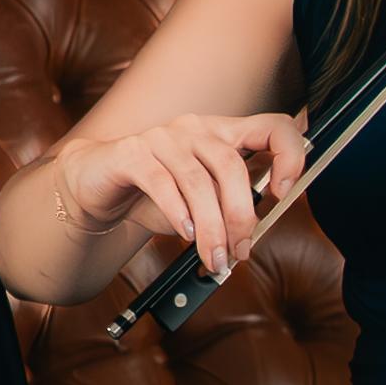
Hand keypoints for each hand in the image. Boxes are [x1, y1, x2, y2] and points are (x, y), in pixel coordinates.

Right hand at [41, 109, 305, 276]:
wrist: (97, 186)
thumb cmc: (154, 195)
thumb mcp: (200, 204)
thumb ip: (226, 211)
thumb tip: (248, 240)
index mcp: (221, 134)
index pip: (271, 127)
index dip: (288, 154)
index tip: (285, 192)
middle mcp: (195, 128)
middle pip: (231, 166)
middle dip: (240, 216)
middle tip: (239, 251)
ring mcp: (162, 137)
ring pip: (197, 181)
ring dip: (211, 227)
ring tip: (214, 257)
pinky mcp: (132, 153)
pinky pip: (162, 183)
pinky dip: (179, 213)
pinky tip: (186, 234)